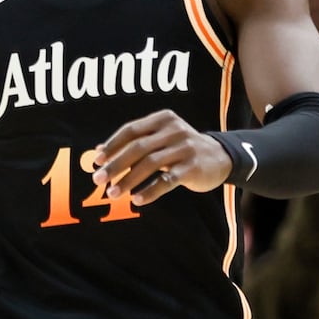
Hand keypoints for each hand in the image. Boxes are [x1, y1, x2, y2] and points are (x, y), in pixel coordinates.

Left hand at [91, 110, 232, 205]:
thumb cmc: (181, 148)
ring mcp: (185, 148)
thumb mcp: (160, 138)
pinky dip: (150, 191)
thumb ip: (133, 142)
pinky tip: (137, 199)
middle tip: (98, 179)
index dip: (112, 145)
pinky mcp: (193, 168)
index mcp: (163, 119)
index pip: (131, 130)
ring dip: (128, 180)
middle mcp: (174, 131)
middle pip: (138, 147)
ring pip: (150, 164)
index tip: (96, 161)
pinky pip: (167, 181)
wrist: (221, 157)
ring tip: (113, 193)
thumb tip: (98, 152)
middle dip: (115, 164)